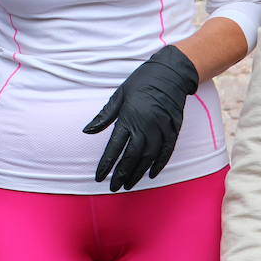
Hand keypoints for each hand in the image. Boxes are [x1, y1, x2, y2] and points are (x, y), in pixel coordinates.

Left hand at [84, 44, 199, 191]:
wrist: (170, 73)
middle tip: (114, 187)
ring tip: (129, 185)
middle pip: (131, 157)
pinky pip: (166, 152)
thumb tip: (87, 131)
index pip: (114, 148)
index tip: (99, 177)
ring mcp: (161, 129)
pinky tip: (151, 175)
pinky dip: (159, 165)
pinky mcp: (173, 130)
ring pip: (148, 158)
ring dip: (138, 173)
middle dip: (121, 174)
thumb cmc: (140, 83)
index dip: (106, 164)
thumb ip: (104, 116)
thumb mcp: (118, 96)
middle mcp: (145, 127)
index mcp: (128, 118)